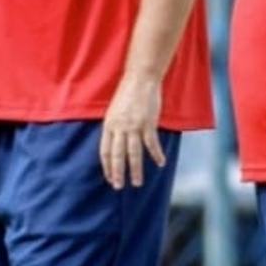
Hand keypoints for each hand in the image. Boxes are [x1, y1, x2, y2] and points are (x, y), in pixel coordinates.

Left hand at [100, 74, 165, 188]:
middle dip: (117, 173)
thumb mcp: (115, 111)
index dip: (107, 166)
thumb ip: (114, 127)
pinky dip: (156, 154)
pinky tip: (160, 163)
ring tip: (137, 183)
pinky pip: (151, 144)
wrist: (140, 79)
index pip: (105, 151)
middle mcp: (119, 127)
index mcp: (109, 125)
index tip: (109, 178)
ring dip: (136, 170)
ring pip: (133, 153)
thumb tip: (115, 143)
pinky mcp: (148, 123)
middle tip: (118, 186)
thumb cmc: (128, 94)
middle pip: (117, 155)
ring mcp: (133, 126)